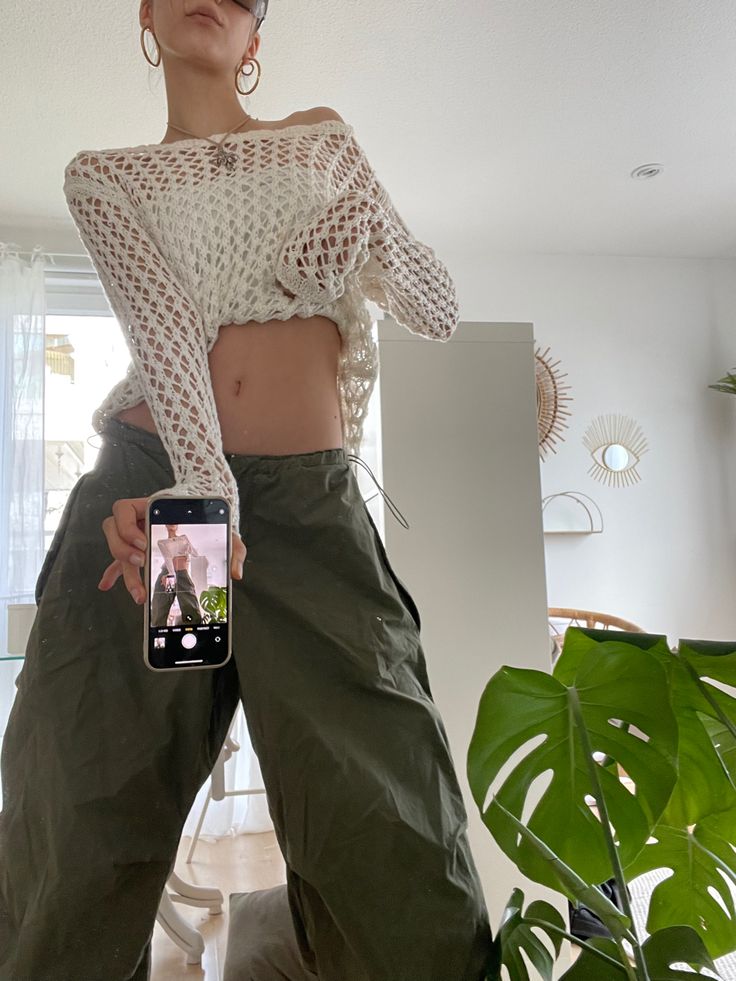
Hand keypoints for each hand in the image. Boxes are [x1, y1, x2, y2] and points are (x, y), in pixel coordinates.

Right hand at [97, 496, 246, 604]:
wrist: (207, 518)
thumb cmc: (212, 520)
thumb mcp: (225, 529)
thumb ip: (234, 547)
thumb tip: (236, 573)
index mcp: (152, 506)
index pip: (125, 508)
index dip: (127, 526)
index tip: (143, 542)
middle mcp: (139, 519)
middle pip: (113, 529)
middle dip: (121, 549)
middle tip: (140, 562)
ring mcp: (135, 535)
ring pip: (115, 548)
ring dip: (120, 568)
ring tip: (138, 590)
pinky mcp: (137, 551)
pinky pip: (119, 561)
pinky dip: (112, 573)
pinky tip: (106, 586)